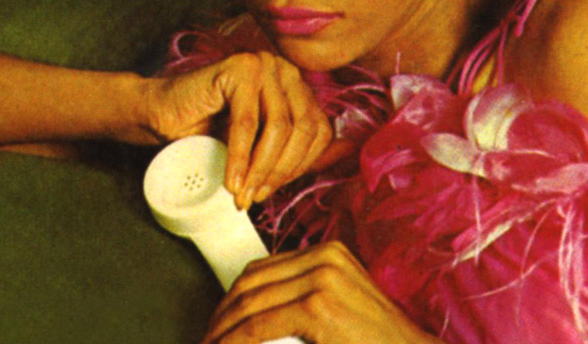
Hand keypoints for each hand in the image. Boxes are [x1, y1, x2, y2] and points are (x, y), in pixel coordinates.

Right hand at [142, 52, 353, 208]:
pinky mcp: (240, 67)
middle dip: (280, 171)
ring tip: (243, 193)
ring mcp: (264, 64)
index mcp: (297, 86)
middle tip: (256, 196)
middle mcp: (285, 71)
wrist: (160, 113)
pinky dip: (240, 157)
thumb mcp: (259, 143)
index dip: (300, 166)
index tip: (273, 190)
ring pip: (278, 127)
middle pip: (302, 129)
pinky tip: (232, 179)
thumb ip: (291, 147)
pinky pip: (248, 123)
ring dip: (261, 168)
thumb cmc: (209, 130)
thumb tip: (338, 158)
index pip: (318, 130)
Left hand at [202, 241, 443, 343]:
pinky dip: (234, 340)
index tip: (220, 324)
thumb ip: (311, 295)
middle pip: (251, 282)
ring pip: (250, 302)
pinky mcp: (318, 305)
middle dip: (221, 315)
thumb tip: (267, 311)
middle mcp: (325, 257)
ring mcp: (322, 278)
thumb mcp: (344, 303)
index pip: (263, 269)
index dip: (232, 298)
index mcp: (329, 252)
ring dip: (222, 330)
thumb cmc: (378, 339)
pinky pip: (259, 324)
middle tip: (209, 339)